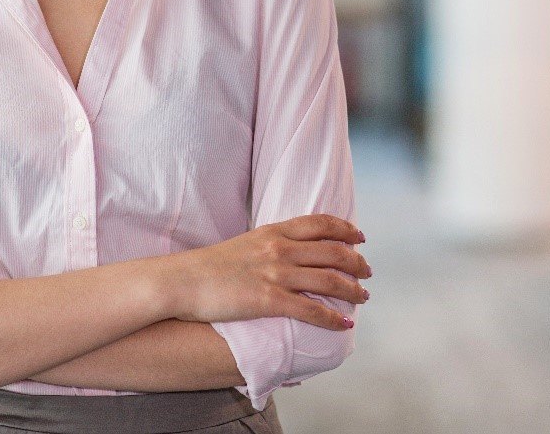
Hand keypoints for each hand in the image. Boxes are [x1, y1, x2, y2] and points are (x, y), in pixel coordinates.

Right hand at [168, 214, 370, 330]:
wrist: (182, 281)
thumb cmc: (208, 267)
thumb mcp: (244, 244)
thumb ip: (268, 245)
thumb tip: (287, 254)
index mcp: (272, 231)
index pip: (320, 224)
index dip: (346, 229)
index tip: (360, 237)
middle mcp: (279, 249)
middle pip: (332, 251)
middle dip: (356, 262)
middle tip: (367, 271)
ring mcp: (275, 274)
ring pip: (329, 280)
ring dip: (352, 290)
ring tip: (364, 297)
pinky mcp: (268, 300)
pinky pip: (311, 310)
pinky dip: (333, 318)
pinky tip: (345, 325)